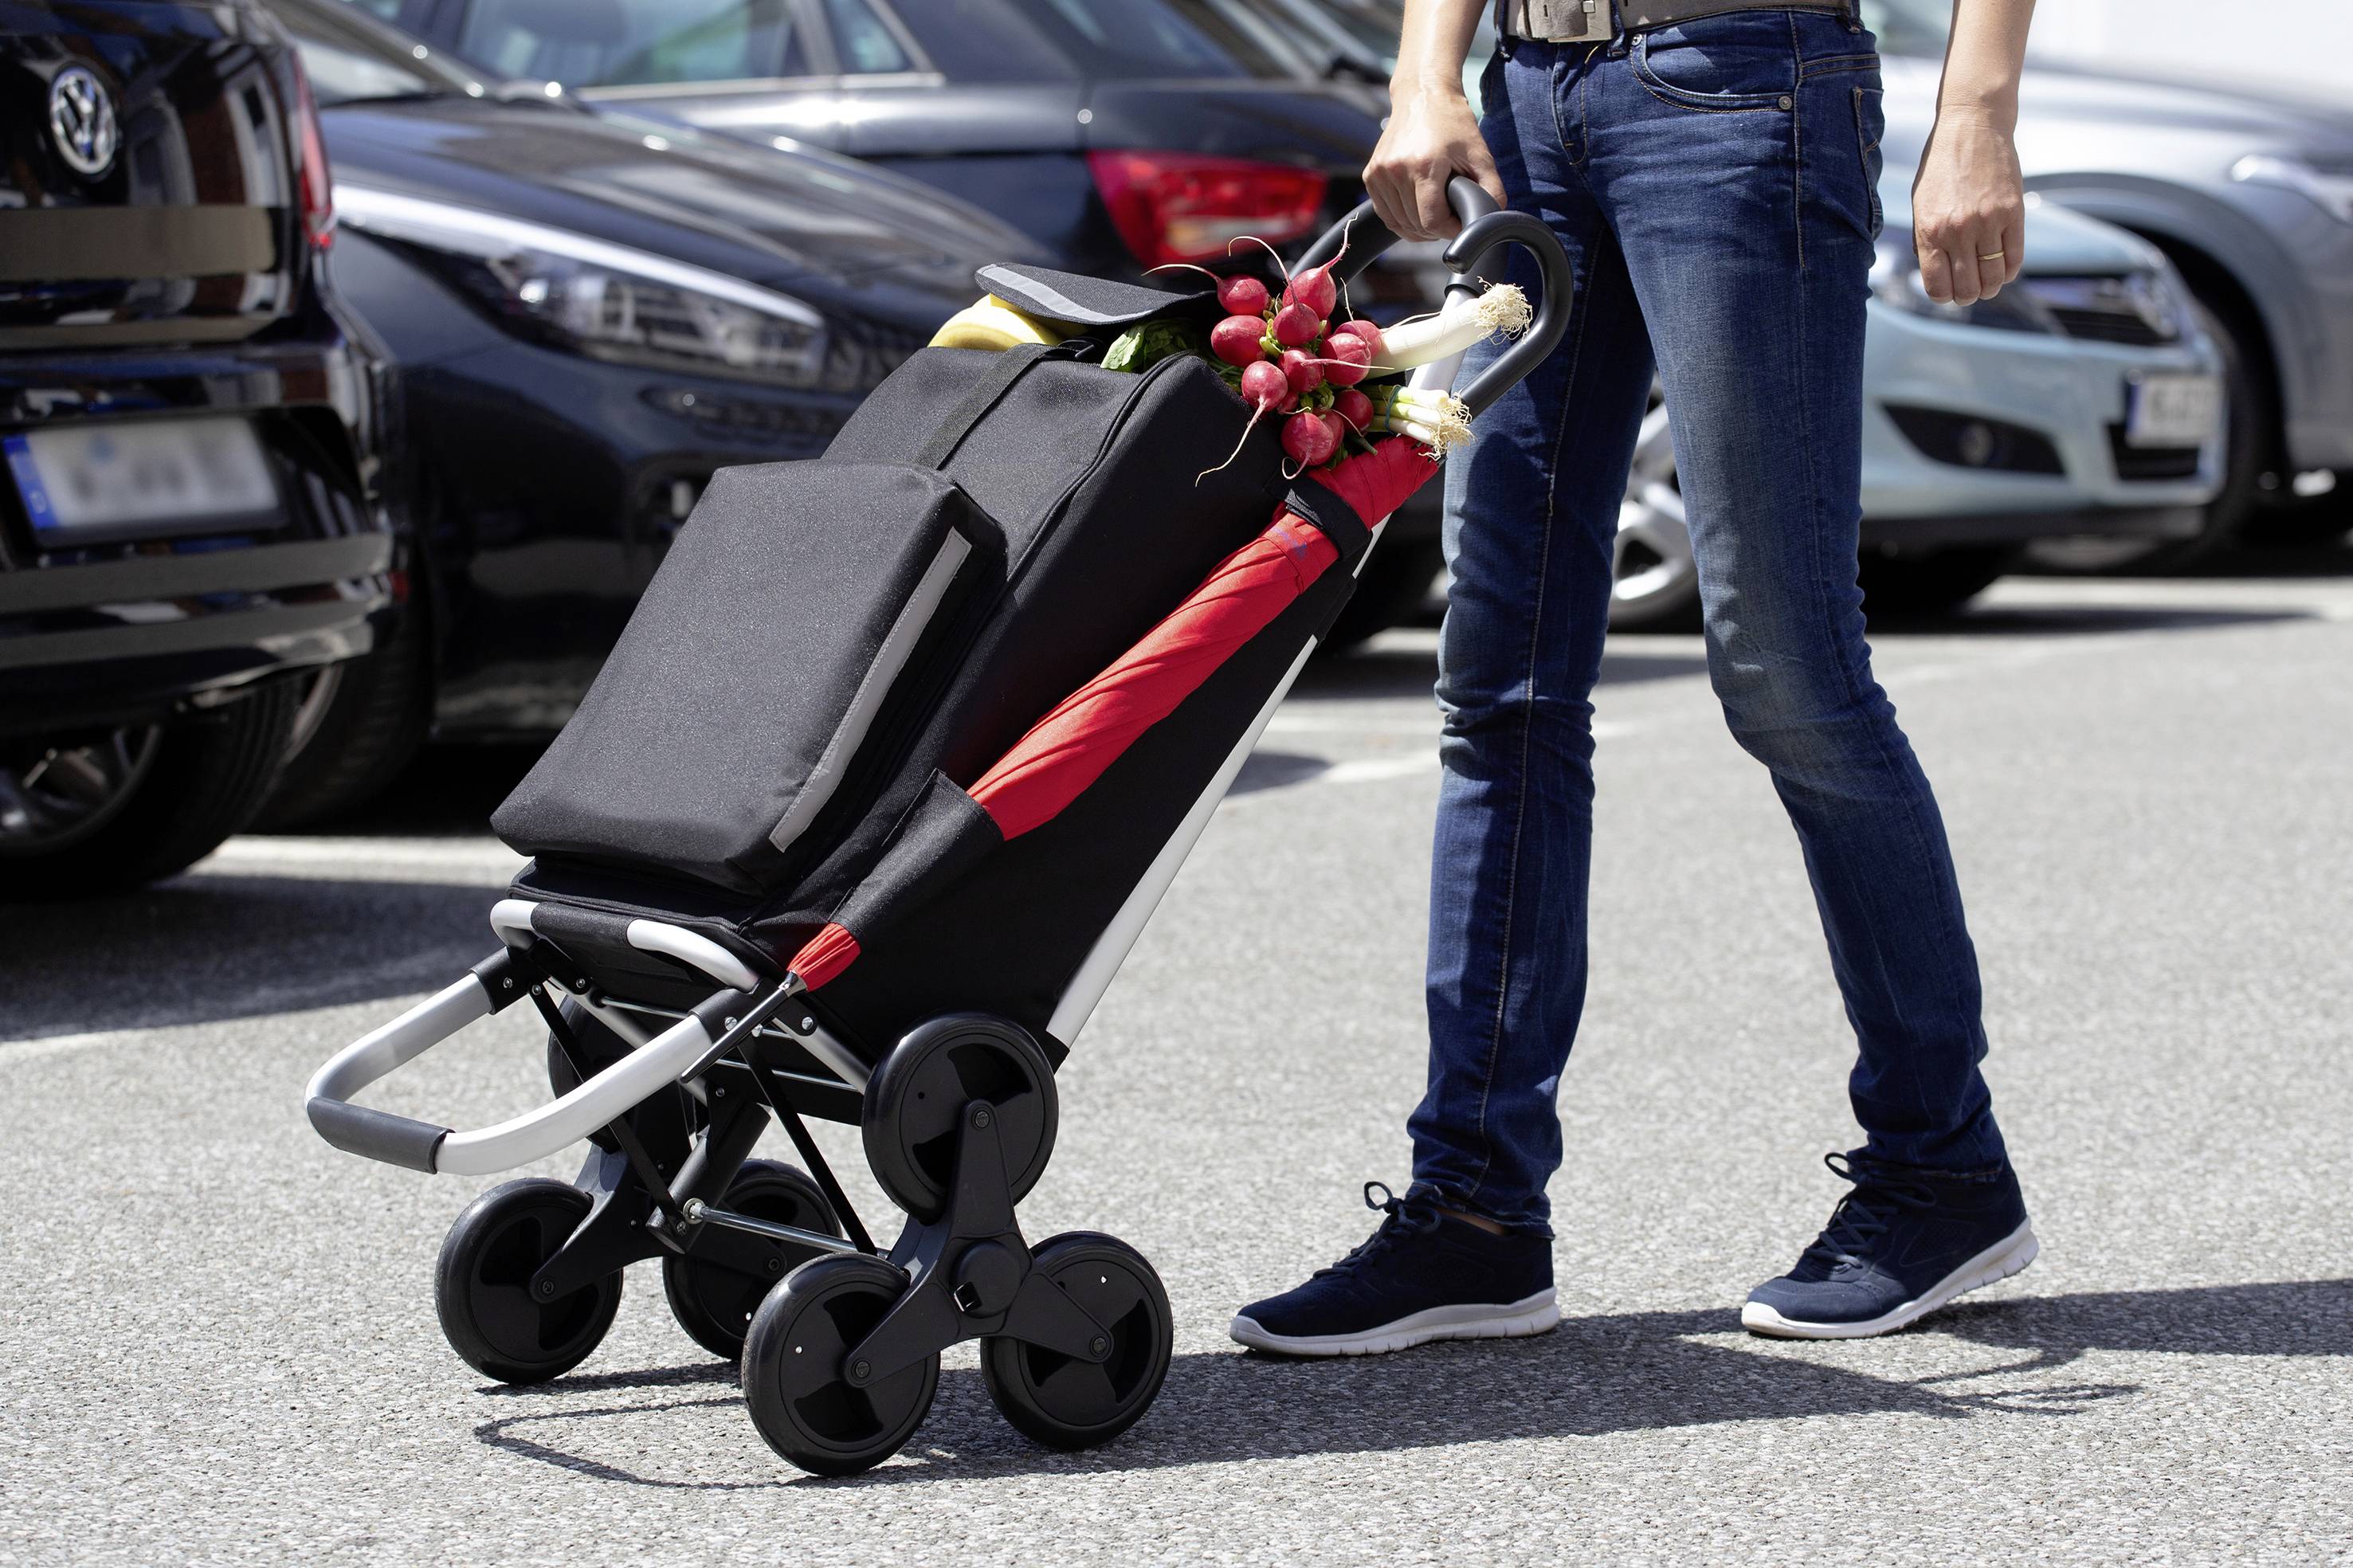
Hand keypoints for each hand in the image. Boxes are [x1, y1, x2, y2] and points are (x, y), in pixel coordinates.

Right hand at [1364, 86, 1507, 240]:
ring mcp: (1379, 173)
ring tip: (1435, 212)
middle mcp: (1395, 170)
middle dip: (1436, 229)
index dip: (1450, 230)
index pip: (1431, 222)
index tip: (1460, 222)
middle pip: (1415, 225)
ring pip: (1398, 223)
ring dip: (1418, 227)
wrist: (1422, 95)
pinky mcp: (1371, 175)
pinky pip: (1385, 214)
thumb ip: (1492, 188)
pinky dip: (1401, 219)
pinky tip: (1417, 210)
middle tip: (1450, 215)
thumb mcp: (1480, 153)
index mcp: (1423, 165)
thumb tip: (1492, 217)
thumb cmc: (1452, 122)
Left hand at [1911, 107, 2025, 304]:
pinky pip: (2015, 258)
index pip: (1937, 287)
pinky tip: (2003, 268)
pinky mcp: (2014, 213)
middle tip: (1969, 290)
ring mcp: (1988, 222)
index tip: (1947, 291)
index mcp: (1930, 231)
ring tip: (1987, 282)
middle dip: (1967, 296)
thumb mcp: (1921, 204)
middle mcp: (1959, 231)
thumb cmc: (1941, 167)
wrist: (1972, 127)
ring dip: (1990, 287)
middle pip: (1967, 289)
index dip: (1943, 296)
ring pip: (1993, 278)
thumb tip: (1936, 275)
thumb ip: (1926, 239)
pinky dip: (2009, 271)